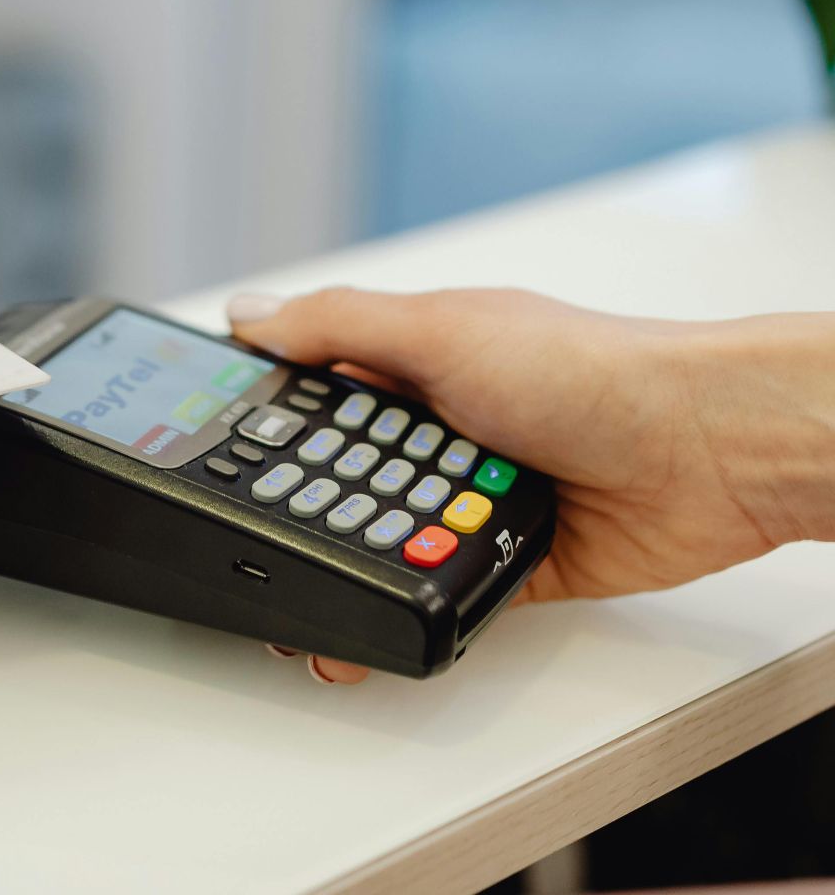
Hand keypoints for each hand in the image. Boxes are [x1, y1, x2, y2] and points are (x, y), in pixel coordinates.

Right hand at [226, 287, 834, 684]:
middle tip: (274, 528)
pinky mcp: (507, 558)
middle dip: (309, 505)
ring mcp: (472, 494)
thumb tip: (249, 316)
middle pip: (341, 474)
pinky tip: (384, 612)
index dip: (268, 422)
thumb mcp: (442, 329)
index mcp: (417, 362)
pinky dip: (414, 603)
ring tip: (324, 578)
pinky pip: (441, 590)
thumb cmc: (596, 370)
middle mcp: (441, 427)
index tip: (219, 455)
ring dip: (361, 556)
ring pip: (385, 538)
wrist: (708, 452)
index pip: (316, 390)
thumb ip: (338, 325)